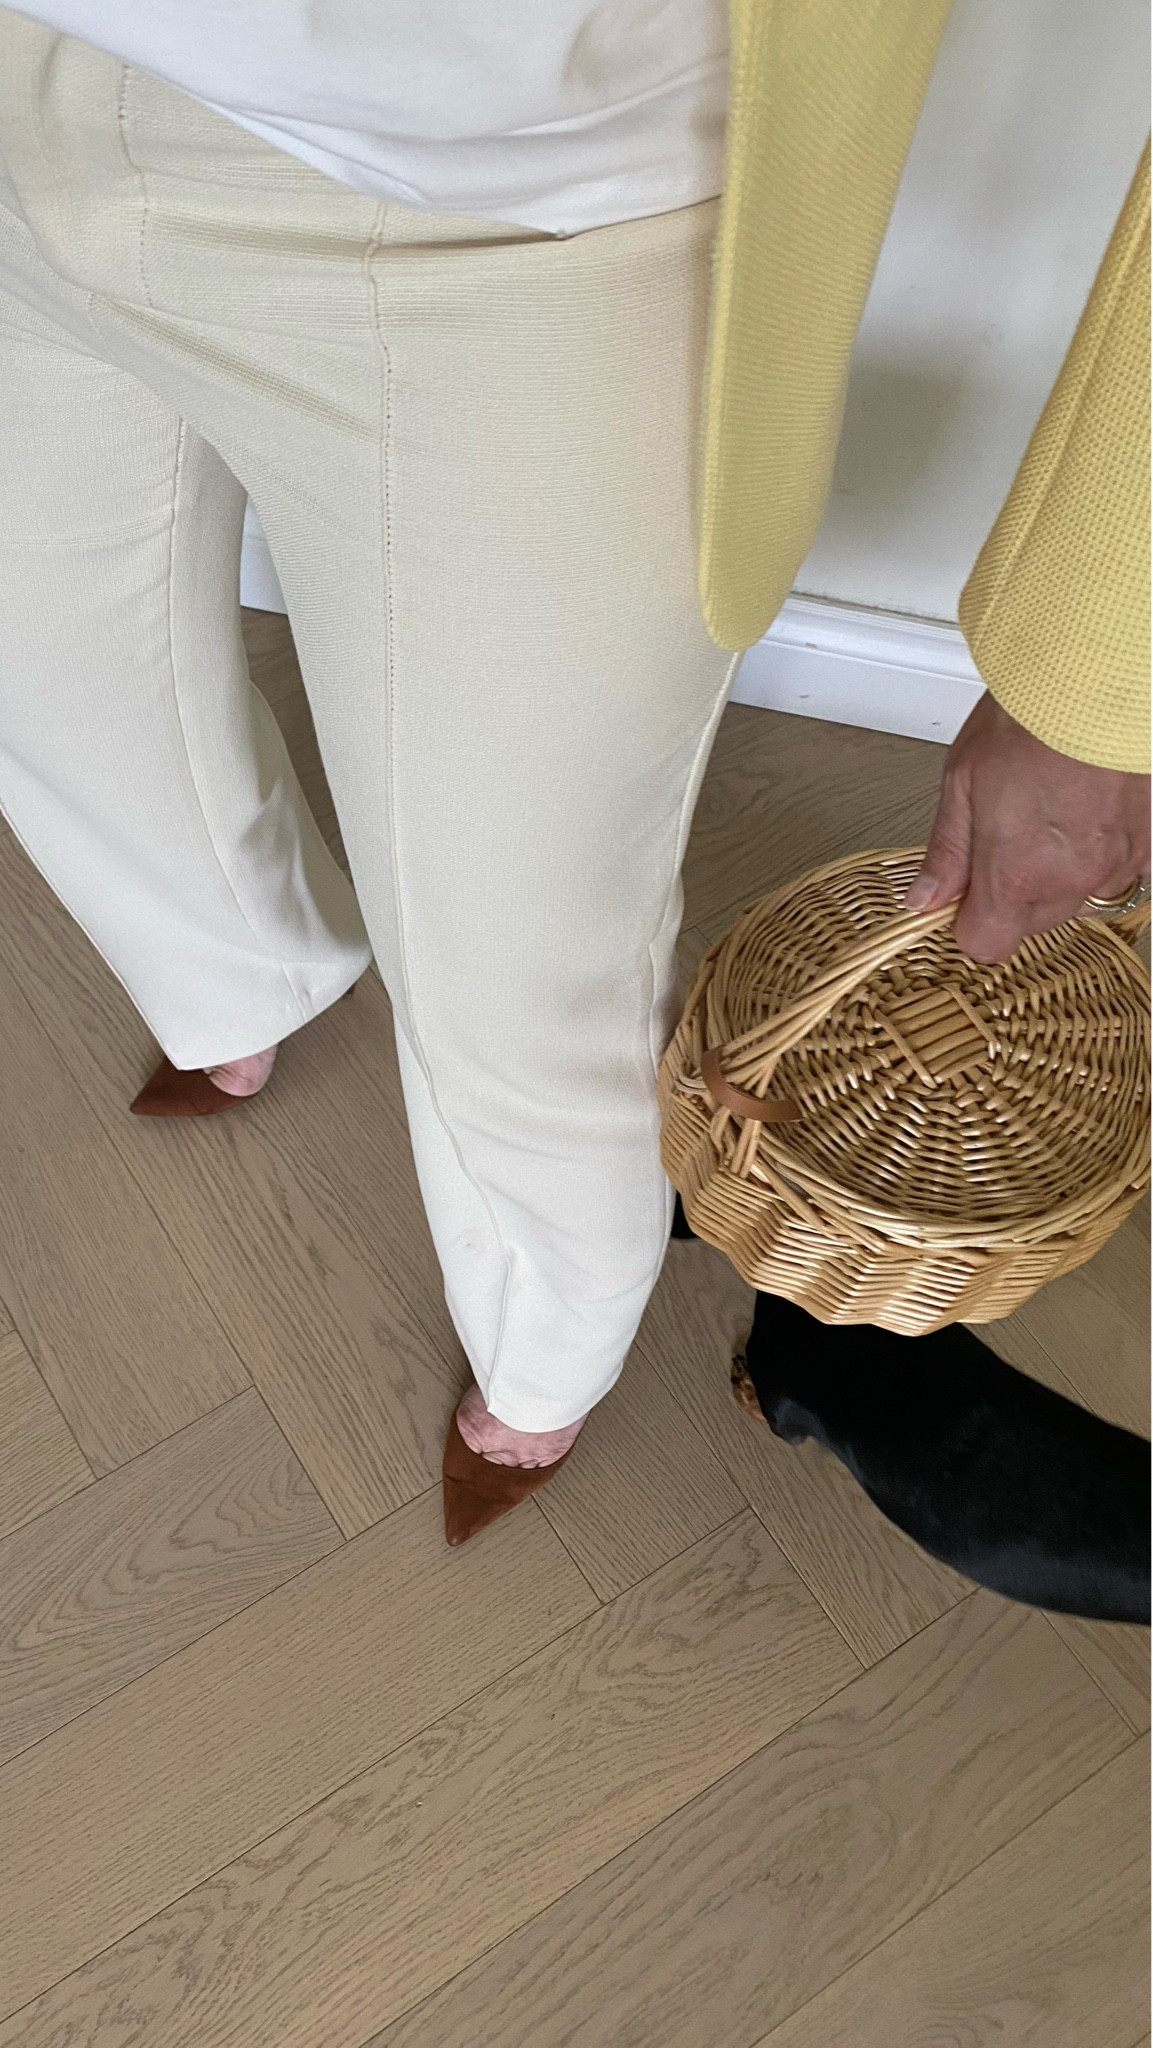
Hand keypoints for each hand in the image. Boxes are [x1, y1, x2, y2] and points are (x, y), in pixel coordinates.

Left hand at [906, 693, 1149, 961]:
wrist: (1097, 675)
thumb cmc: (1029, 716)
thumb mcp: (963, 782)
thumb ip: (948, 852)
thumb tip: (925, 898)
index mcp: (1014, 874)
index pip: (986, 944)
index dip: (969, 920)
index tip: (965, 891)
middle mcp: (1070, 880)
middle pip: (1032, 924)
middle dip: (1013, 893)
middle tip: (1008, 834)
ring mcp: (1118, 864)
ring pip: (1078, 899)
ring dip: (1060, 875)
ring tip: (1052, 815)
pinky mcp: (1150, 844)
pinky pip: (1121, 873)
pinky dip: (1102, 856)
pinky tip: (1089, 815)